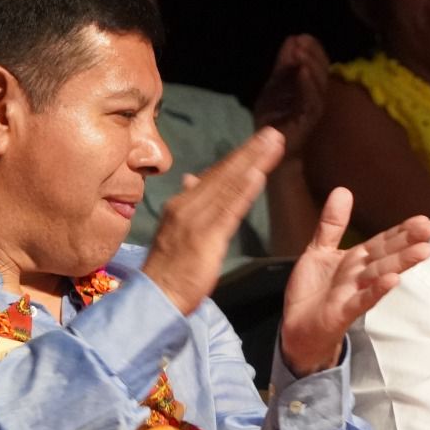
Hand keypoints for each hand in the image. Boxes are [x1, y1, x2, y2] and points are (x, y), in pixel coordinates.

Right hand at [143, 128, 283, 314]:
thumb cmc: (170, 267)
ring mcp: (195, 220)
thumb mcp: (178, 229)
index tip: (260, 141)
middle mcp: (187, 206)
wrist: (156, 296)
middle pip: (224, 174)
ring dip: (253, 163)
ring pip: (229, 186)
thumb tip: (193, 179)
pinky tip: (257, 176)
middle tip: (274, 134)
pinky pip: (228, 210)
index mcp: (183, 204)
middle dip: (250, 152)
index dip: (239, 157)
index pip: (215, 175)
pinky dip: (243, 191)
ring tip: (272, 145)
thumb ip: (190, 204)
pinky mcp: (204, 237)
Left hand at [254, 34, 328, 159]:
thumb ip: (285, 66)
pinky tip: (302, 70)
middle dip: (313, 55)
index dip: (314, 50)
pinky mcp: (307, 122)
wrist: (267, 150)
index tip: (303, 37)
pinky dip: (307, 84)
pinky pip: (311, 101)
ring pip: (318, 86)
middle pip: (321, 73)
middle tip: (303, 39)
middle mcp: (315, 97)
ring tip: (301, 50)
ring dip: (311, 66)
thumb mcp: (276, 85)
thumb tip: (293, 40)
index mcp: (309, 88)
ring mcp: (312, 110)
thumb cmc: (272, 118)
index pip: (317, 66)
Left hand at [278, 197, 429, 374]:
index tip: (424, 219)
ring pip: (380, 274)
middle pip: (387, 255)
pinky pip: (362, 300)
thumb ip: (332, 223)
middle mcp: (360, 275)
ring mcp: (354, 293)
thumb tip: (343, 190)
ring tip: (423, 251)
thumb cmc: (313, 293)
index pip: (383, 241)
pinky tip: (393, 281)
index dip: (402, 230)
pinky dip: (377, 290)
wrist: (297, 331)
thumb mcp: (319, 251)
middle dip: (409, 242)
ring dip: (401, 263)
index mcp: (356, 260)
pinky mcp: (343, 312)